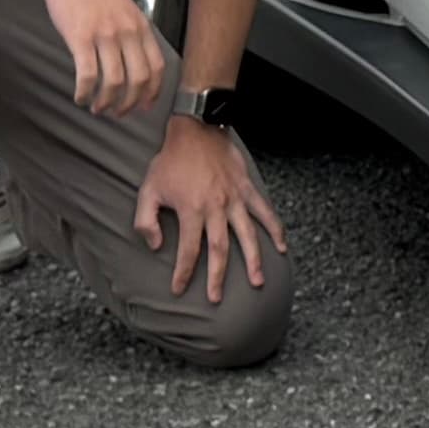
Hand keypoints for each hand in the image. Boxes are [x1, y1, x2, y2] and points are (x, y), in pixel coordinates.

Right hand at [39, 0, 169, 114]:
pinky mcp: (81, 38)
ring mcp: (106, 35)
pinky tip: (80, 97)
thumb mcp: (124, 7)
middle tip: (119, 113)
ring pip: (114, 81)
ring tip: (97, 108)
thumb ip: (132, 31)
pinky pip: (88, 75)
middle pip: (139, 79)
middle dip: (131, 103)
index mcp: (141, 26)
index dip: (153, 91)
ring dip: (106, 102)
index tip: (145, 106)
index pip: (157, 67)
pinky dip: (85, 92)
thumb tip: (134, 59)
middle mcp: (128, 32)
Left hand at [135, 112, 285, 305]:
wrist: (196, 129)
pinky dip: (275, 229)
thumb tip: (156, 246)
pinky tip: (282, 246)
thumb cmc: (169, 161)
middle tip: (216, 298)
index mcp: (191, 210)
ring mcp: (235, 198)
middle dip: (218, 277)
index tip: (179, 289)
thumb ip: (146, 221)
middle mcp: (216, 208)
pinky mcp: (247, 189)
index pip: (188, 250)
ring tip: (258, 281)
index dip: (183, 273)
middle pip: (220, 249)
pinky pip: (265, 212)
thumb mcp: (147, 190)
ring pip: (248, 235)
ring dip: (254, 260)